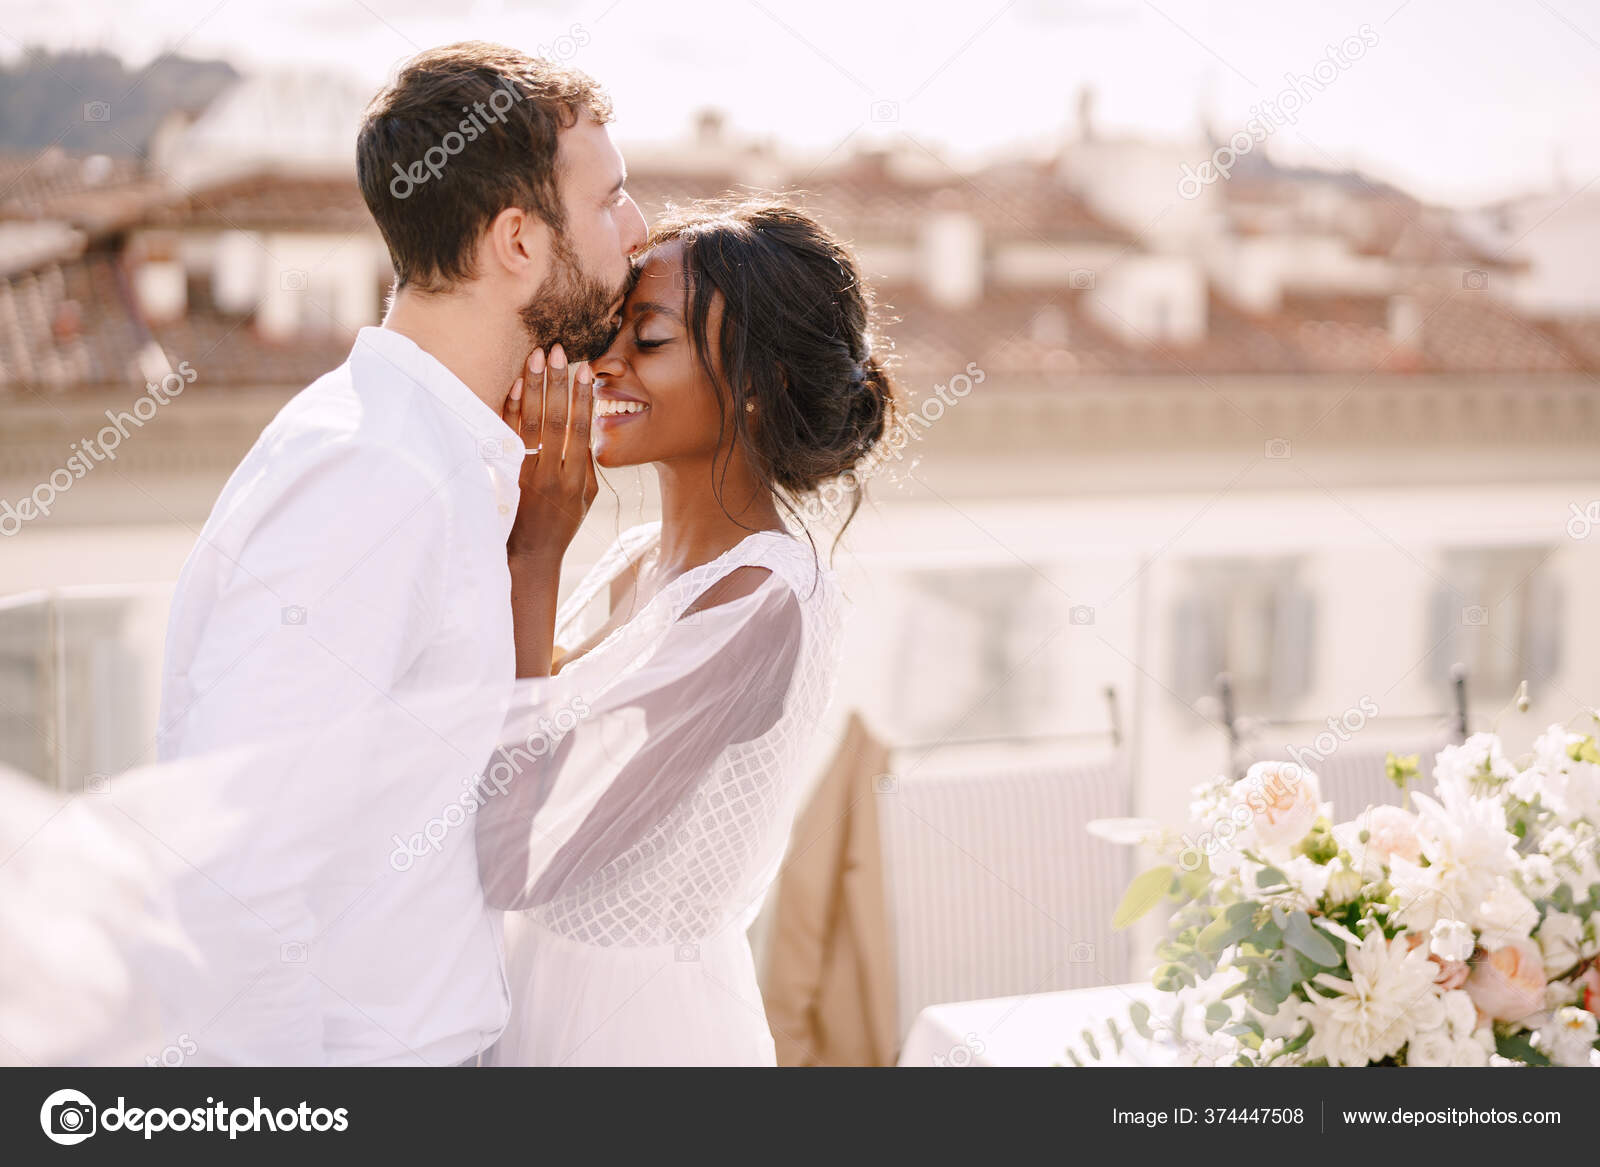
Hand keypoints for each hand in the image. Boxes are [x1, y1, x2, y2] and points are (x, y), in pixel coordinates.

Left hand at [503, 344, 598, 563]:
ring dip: (534, 387)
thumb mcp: (586, 499)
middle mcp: (552, 474)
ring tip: (536, 356)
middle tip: (558, 350)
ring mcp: (526, 475)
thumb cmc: (562, 524)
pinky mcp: (505, 475)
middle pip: (557, 420)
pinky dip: (512, 409)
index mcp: (577, 479)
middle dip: (558, 382)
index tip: (586, 369)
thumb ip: (587, 465)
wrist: (530, 556)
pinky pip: (507, 436)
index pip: (581, 429)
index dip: (584, 397)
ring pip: (531, 423)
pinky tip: (517, 385)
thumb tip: (586, 429)